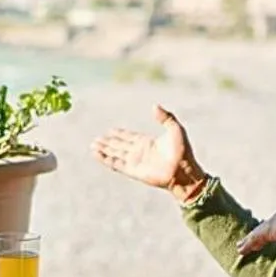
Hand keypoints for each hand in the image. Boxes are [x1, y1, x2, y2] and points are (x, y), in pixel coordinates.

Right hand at [92, 105, 206, 198]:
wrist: (183, 170)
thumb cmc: (182, 151)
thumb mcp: (175, 129)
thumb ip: (165, 117)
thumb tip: (154, 105)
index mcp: (148, 142)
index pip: (130, 137)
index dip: (120, 134)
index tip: (111, 130)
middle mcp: (139, 152)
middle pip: (120, 146)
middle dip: (108, 142)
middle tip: (96, 139)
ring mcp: (135, 161)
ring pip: (115, 154)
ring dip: (104, 150)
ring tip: (93, 145)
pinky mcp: (132, 170)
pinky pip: (115, 163)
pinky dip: (105, 159)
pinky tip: (96, 154)